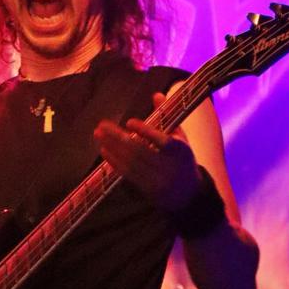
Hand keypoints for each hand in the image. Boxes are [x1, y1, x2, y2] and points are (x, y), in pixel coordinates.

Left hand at [93, 93, 202, 212]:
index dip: (145, 131)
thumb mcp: (181, 138)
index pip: (162, 141)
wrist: (190, 195)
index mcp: (181, 151)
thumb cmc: (182, 160)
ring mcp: (157, 180)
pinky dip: (114, 161)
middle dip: (118, 137)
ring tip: (98, 134)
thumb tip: (156, 94)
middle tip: (102, 125)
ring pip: (130, 163)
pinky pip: (128, 174)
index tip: (129, 121)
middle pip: (140, 151)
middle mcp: (169, 167)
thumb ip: (167, 117)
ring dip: (112, 148)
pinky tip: (105, 150)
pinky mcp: (147, 189)